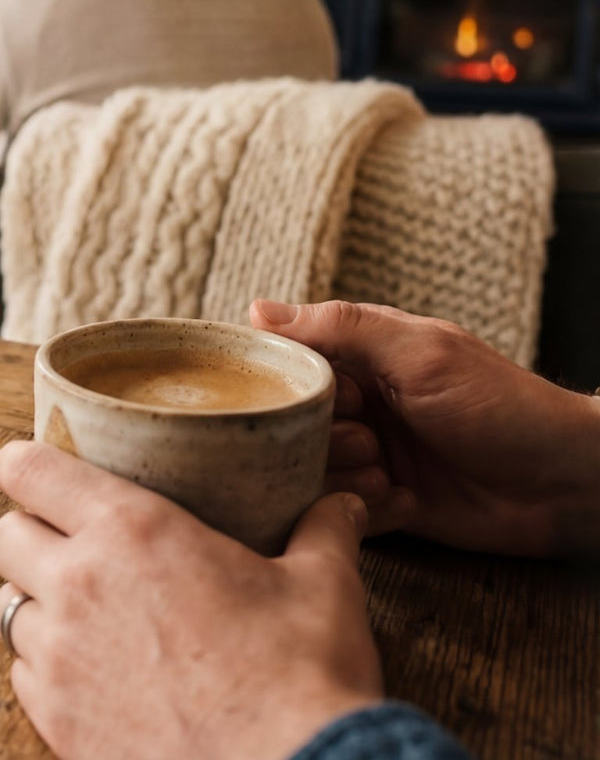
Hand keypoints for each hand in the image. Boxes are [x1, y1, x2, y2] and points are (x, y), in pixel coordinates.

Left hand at [0, 441, 380, 759]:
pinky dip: (47, 670)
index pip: (25, 469)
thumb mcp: (323, 588)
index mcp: (130, 529)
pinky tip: (95, 675)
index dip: (25, 466)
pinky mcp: (56, 719)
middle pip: (3, 536)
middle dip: (29, 534)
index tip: (41, 474)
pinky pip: (23, 676)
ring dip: (37, 606)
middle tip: (71, 546)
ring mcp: (59, 657)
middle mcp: (78, 584)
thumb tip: (342, 504)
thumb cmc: (305, 680)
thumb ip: (321, 533)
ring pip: (7, 609)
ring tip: (88, 616)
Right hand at [251, 299, 599, 556]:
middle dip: (322, 437)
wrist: (564, 482)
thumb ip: (341, 328)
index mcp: (360, 358)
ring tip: (389, 471)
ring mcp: (368, 455)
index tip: (324, 395)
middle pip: (288, 422)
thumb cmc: (501, 404)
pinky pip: (339, 511)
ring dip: (346, 475)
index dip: (292, 385)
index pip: (286, 362)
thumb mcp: (419, 352)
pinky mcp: (381, 504)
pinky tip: (407, 500)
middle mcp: (357, 405)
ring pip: (307, 470)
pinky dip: (367, 509)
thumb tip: (256, 310)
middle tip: (367, 438)